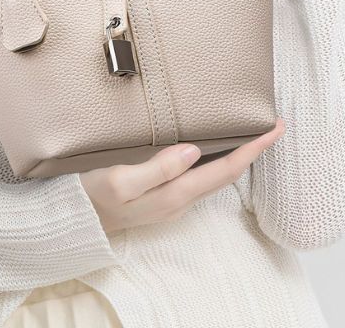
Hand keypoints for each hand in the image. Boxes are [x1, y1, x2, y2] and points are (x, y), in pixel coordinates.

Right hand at [79, 119, 285, 234]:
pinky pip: (198, 176)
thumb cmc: (90, 196)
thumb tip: (193, 151)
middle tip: (272, 125)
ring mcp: (169, 199)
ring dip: (236, 155)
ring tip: (250, 133)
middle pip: (226, 174)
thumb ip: (158, 168)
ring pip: (214, 175)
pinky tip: (211, 147)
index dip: (253, 149)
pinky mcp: (159, 194)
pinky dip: (215, 159)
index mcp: (174, 194)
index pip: (225, 169)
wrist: (69, 220)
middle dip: (252, 151)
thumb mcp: (119, 180)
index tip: (275, 128)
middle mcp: (178, 200)